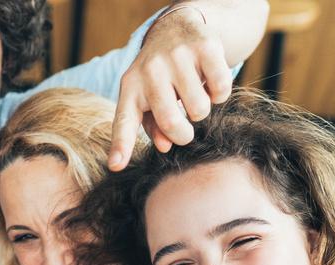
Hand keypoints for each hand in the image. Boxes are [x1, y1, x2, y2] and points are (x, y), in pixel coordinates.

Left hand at [109, 4, 232, 169]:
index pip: (124, 121)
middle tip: (185, 125)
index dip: (120, 145)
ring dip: (202, 110)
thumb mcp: (148, 98)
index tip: (114, 166)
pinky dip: (219, 93)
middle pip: (171, 122)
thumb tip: (165, 145)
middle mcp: (150, 70)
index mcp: (130, 87)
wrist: (177, 28)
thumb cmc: (161, 75)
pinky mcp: (205, 47)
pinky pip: (220, 90)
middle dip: (183, 134)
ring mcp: (177, 56)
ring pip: (200, 109)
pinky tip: (208, 81)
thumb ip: (153, 125)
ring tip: (194, 93)